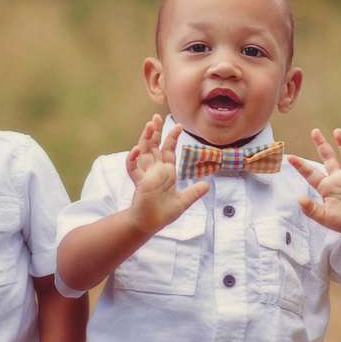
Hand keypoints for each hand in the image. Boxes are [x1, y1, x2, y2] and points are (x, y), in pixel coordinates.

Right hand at [128, 118, 209, 234]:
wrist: (151, 224)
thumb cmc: (164, 212)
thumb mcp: (183, 201)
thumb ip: (194, 193)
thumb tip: (207, 185)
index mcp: (166, 171)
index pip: (168, 150)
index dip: (172, 137)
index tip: (179, 125)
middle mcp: (155, 170)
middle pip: (154, 146)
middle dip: (154, 132)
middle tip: (156, 117)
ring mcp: (146, 174)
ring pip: (143, 152)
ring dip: (145, 138)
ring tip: (148, 126)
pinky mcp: (139, 181)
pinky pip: (133, 168)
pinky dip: (133, 158)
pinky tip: (136, 149)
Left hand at [287, 127, 340, 240]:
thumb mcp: (325, 218)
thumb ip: (312, 209)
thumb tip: (298, 199)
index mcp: (326, 187)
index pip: (310, 173)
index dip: (300, 165)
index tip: (289, 157)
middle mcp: (338, 179)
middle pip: (328, 157)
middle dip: (321, 144)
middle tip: (314, 131)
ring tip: (337, 131)